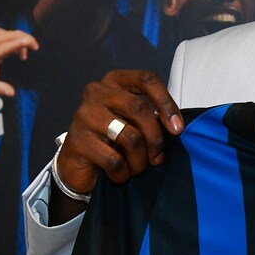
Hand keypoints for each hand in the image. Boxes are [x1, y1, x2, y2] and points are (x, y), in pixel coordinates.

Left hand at [0, 25, 38, 95]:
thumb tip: (12, 93)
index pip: (16, 42)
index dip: (29, 42)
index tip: (35, 47)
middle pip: (17, 34)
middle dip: (27, 42)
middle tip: (27, 52)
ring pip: (11, 33)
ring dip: (17, 41)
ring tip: (14, 53)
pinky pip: (4, 31)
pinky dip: (9, 38)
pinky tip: (5, 46)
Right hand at [56, 69, 183, 194]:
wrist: (77, 164)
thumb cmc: (112, 138)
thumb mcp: (133, 120)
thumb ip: (151, 115)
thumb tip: (176, 126)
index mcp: (114, 81)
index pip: (147, 80)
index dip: (166, 102)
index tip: (178, 128)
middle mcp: (97, 92)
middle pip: (139, 108)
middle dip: (155, 137)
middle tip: (158, 157)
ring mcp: (84, 115)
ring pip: (129, 136)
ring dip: (140, 160)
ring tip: (137, 168)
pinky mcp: (77, 141)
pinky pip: (114, 160)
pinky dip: (123, 172)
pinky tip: (120, 174)